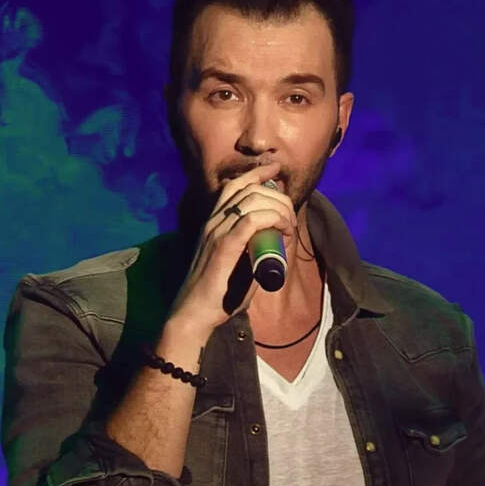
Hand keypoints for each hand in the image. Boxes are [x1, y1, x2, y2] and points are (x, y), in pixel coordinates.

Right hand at [168, 162, 296, 335]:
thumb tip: (276, 243)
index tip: (276, 172)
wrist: (194, 314)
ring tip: (289, 227)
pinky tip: (283, 230)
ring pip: (252, 200)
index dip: (257, 174)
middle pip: (248, 189)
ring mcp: (216, 232)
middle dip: (276, 195)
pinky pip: (251, 220)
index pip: (234, 185)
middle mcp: (213, 222)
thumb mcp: (237, 264)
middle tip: (291, 214)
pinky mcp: (223, 246)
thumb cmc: (217, 294)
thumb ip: (252, 250)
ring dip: (278, 209)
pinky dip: (272, 220)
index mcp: (213, 223)